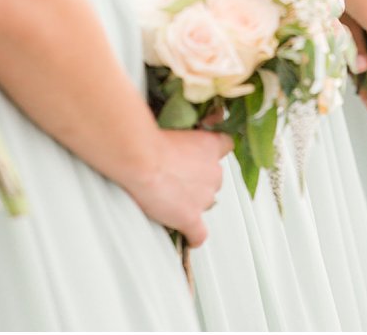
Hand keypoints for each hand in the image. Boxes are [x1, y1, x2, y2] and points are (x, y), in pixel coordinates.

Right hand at [124, 128, 231, 246]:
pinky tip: (188, 237)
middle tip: (173, 181)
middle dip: (197, 182)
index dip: (211, 153)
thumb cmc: (150, 142)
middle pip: (213, 179)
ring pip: (204, 204)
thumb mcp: (174, 129)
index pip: (225, 146)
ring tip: (166, 201)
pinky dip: (194, 237)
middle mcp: (215, 171)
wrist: (141, 159)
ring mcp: (204, 197)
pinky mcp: (190, 217)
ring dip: (190, 204)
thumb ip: (185, 137)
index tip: (198, 157)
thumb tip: (184, 137)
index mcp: (211, 146)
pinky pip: (199, 234)